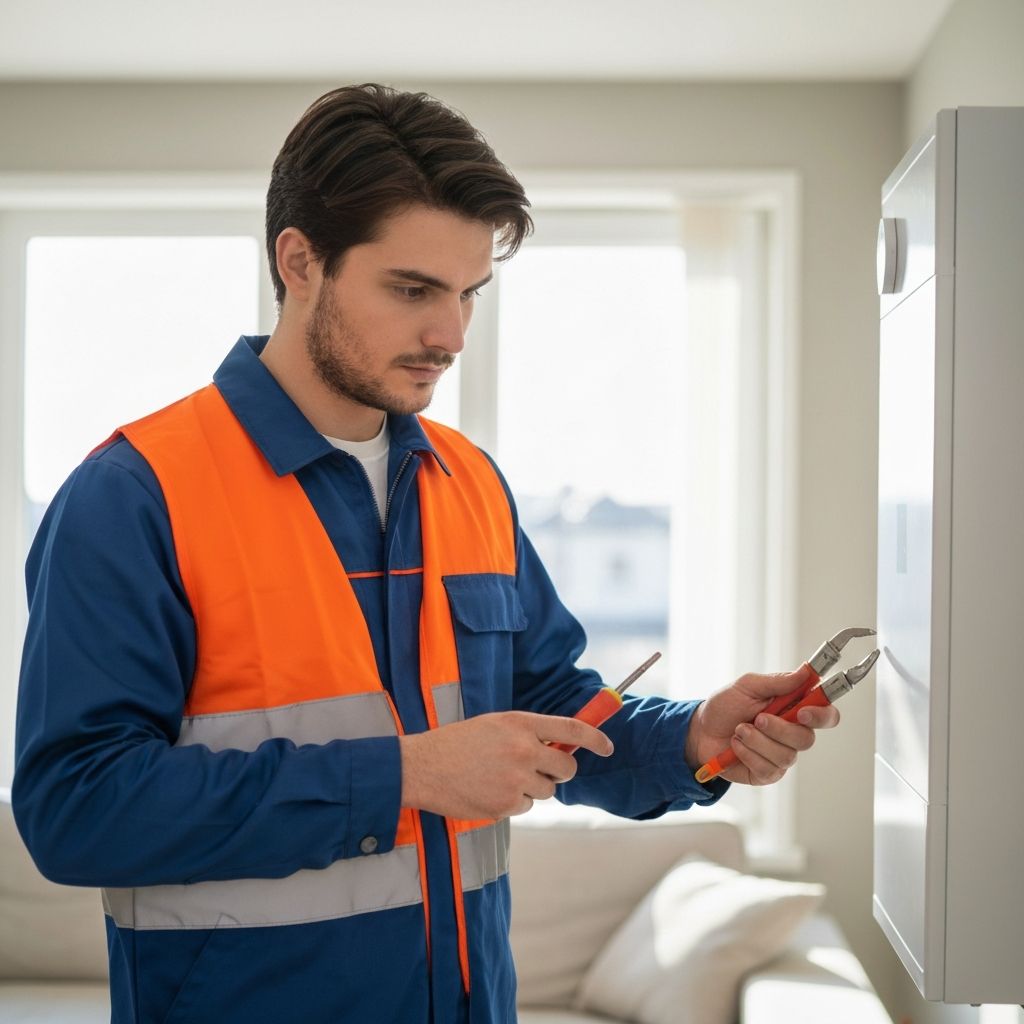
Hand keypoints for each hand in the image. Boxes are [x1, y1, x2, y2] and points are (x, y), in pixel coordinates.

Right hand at [399, 711, 613, 818]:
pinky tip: (488, 790)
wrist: (422, 766)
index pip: (571, 730)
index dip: (595, 739)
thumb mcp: (495, 725)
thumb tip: (559, 748)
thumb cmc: (457, 743)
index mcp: (521, 724)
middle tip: (543, 770)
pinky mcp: (506, 805)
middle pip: (566, 768)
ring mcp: (516, 780)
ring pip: (546, 791)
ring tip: (500, 778)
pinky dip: (512, 802)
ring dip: (532, 788)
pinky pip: (525, 806)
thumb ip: (527, 733)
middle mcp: (524, 750)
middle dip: (560, 771)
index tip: (608, 747)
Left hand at [683, 666, 839, 785]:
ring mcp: (781, 755)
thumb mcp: (747, 686)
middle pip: (807, 739)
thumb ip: (777, 681)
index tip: (804, 712)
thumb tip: (805, 673)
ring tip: (739, 730)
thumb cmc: (726, 707)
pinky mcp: (767, 773)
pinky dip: (748, 754)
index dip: (822, 715)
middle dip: (780, 729)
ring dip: (757, 741)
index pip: (825, 715)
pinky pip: (768, 768)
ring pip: (786, 755)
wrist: (701, 731)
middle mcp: (792, 734)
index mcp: (793, 709)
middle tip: (757, 719)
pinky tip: (736, 746)